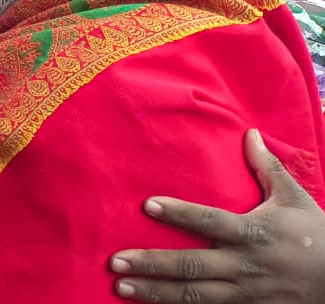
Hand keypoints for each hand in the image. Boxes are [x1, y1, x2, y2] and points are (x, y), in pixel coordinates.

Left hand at [110, 129, 324, 303]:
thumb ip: (267, 168)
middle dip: (152, 263)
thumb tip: (249, 133)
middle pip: (192, 264)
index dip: (179, 213)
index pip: (210, 221)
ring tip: (121, 286)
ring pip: (194, 294)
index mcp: (254, 232)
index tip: (147, 204)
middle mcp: (246, 264)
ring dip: (156, 291)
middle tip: (116, 260)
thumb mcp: (294, 198)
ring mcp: (246, 293)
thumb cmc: (315, 235)